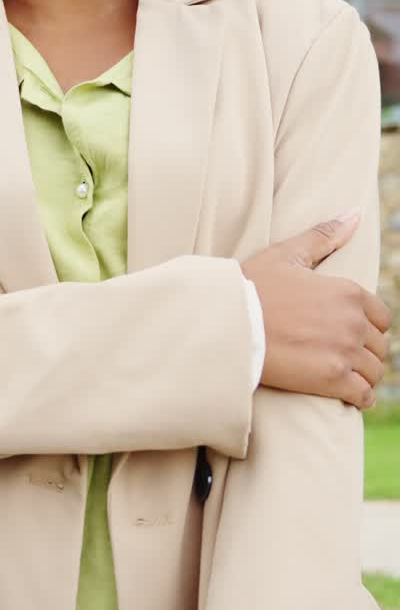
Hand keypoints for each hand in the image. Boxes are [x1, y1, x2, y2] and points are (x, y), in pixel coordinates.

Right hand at [241, 211, 391, 408]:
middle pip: (379, 345)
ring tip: (341, 374)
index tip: (347, 331)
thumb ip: (324, 235)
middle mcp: (353, 321)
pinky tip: (345, 393)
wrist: (227, 323)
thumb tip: (355, 213)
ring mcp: (344, 352)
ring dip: (362, 374)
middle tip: (340, 354)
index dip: (366, 325)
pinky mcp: (332, 380)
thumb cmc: (252, 286)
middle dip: (364, 350)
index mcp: (347, 291)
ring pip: (374, 371)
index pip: (381, 316)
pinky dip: (358, 396)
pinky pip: (363, 394)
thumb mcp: (286, 254)